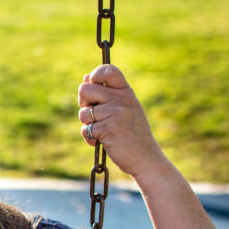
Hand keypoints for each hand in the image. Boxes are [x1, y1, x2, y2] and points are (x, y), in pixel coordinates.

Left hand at [77, 64, 166, 178]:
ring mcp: (115, 113)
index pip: (107, 70)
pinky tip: (101, 142)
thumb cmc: (131, 133)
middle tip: (95, 115)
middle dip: (84, 103)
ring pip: (83, 112)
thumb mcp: (124, 109)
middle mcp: (121, 99)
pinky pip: (86, 129)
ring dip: (88, 124)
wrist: (145, 158)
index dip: (94, 76)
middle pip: (84, 89)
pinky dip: (90, 138)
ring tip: (103, 131)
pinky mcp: (108, 129)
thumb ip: (106, 94)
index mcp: (126, 92)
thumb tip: (85, 78)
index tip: (95, 89)